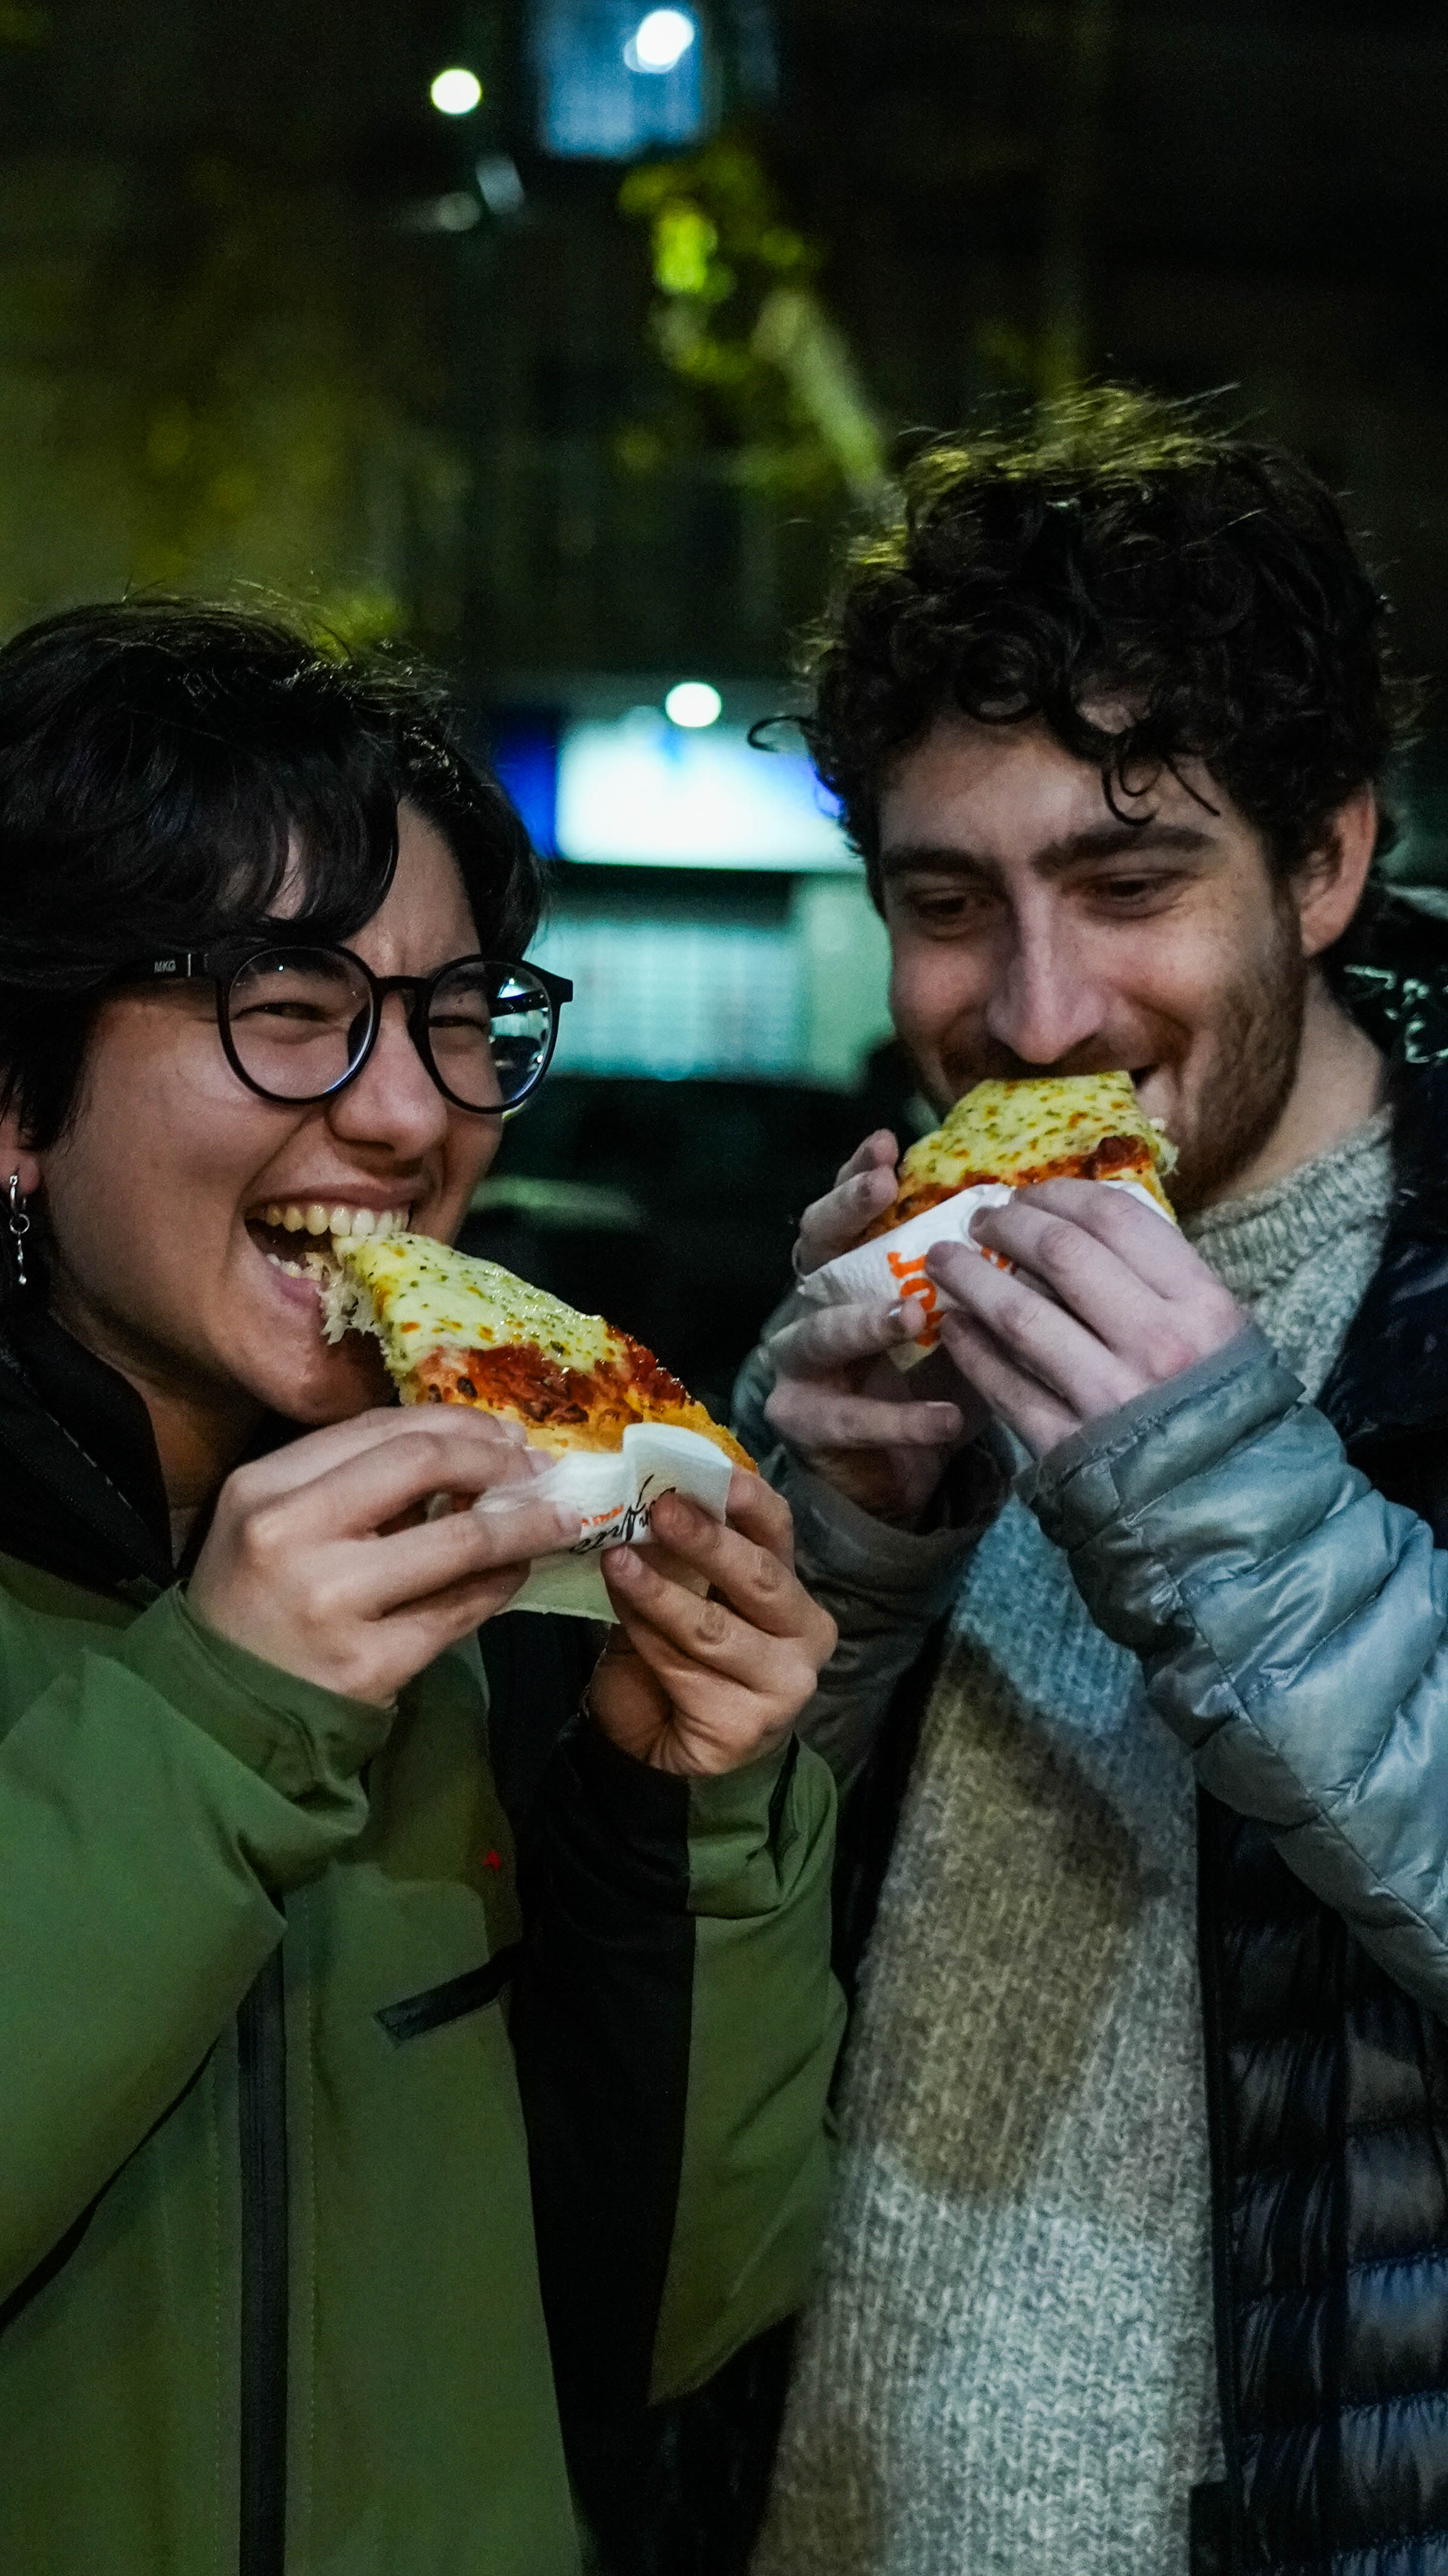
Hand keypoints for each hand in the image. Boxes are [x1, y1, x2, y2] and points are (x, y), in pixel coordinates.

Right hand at [189, 1409, 580, 1704]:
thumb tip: (467, 1453)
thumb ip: (352, 1484)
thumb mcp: (277, 1523)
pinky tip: (516, 1574)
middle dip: (495, 1458)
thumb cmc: (256, 1603)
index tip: (502, 1432)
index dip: (456, 1422)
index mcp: (263, 1486)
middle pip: (421, 1463)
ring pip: (459, 1540)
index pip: (379, 1428)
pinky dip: (501, 1585)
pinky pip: (458, 1611)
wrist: (219, 1712)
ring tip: (556, 1520)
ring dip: (524, 1524)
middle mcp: (290, 1533)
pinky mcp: (368, 1664)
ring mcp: (330, 1601)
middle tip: (537, 1467)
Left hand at [587, 1475, 837, 1776]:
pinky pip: (684, 1669)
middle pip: (760, 1577)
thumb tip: (645, 1496)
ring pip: (715, 1627)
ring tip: (617, 1560)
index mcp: (790, 1589)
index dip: (748, 1501)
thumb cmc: (677, 1657)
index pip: (778, 1532)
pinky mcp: (748, 1724)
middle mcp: (804, 1633)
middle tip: (660, 1509)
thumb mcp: (683, 1594)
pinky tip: (620, 1620)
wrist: (661, 1746)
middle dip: (707, 1541)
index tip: (715, 1474)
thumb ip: (679, 1555)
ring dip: (659, 1591)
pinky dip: (646, 1639)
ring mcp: (784, 1683)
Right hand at [767, 1130, 985, 1520]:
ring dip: (866, 1322)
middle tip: (882, 1189)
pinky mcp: (802, 1421)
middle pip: (814, 1250)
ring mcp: (799, 1364)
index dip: (858, 1173)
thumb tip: (1041, 1226)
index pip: (848, 1210)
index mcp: (849, 1271)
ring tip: (910, 1315)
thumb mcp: (958, 1321)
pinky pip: (849, 1417)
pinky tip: (945, 1416)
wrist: (896, 1472)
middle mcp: (813, 1305)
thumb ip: (980, 1280)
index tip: (889, 1143)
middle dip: (845, 1214)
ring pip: (820, 1332)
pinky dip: (900, 1418)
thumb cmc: (932, 1379)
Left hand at [927, 1180, 1246, 1457]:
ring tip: (943, 1260)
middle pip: (1060, 1254)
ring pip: (1020, 1313)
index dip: (1060, 1195)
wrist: (1229, 1515)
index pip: (1117, 1220)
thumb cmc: (1223, 1411)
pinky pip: (1004, 1385)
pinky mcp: (1069, 1446)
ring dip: (971, 1277)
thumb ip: (1163, 1281)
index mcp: (1201, 1304)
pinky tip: (952, 1326)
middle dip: (1007, 1226)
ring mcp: (1110, 1396)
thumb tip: (1082, 1226)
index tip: (1027, 1193)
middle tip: (977, 1219)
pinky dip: (971, 1349)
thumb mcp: (1221, 1334)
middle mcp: (1157, 1342)